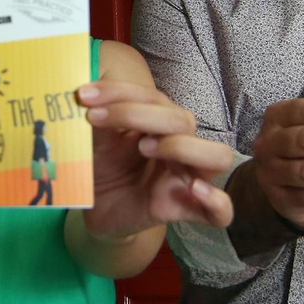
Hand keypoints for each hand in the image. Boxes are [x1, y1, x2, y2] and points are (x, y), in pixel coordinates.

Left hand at [78, 80, 234, 239]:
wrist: (99, 210)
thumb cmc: (104, 168)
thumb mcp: (94, 140)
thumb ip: (97, 118)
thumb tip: (83, 93)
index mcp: (160, 123)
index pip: (154, 98)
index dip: (119, 92)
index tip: (84, 96)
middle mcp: (180, 145)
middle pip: (184, 120)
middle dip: (139, 114)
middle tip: (99, 119)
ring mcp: (187, 178)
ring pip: (217, 156)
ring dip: (183, 146)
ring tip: (145, 148)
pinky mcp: (185, 210)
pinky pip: (220, 211)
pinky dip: (216, 201)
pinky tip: (193, 190)